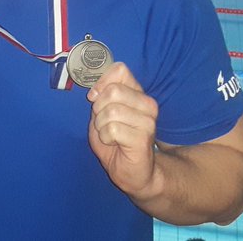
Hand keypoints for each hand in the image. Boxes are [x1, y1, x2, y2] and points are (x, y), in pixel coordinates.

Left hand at [87, 62, 160, 199]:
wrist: (133, 172)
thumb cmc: (116, 141)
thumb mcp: (102, 113)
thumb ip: (100, 96)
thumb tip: (95, 91)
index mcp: (137, 93)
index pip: (120, 70)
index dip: (101, 82)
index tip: (95, 97)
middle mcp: (147, 104)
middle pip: (113, 91)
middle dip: (99, 109)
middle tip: (103, 123)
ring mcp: (148, 121)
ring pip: (111, 111)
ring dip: (101, 125)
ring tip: (109, 135)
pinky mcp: (143, 138)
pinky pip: (113, 129)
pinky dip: (105, 137)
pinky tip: (114, 143)